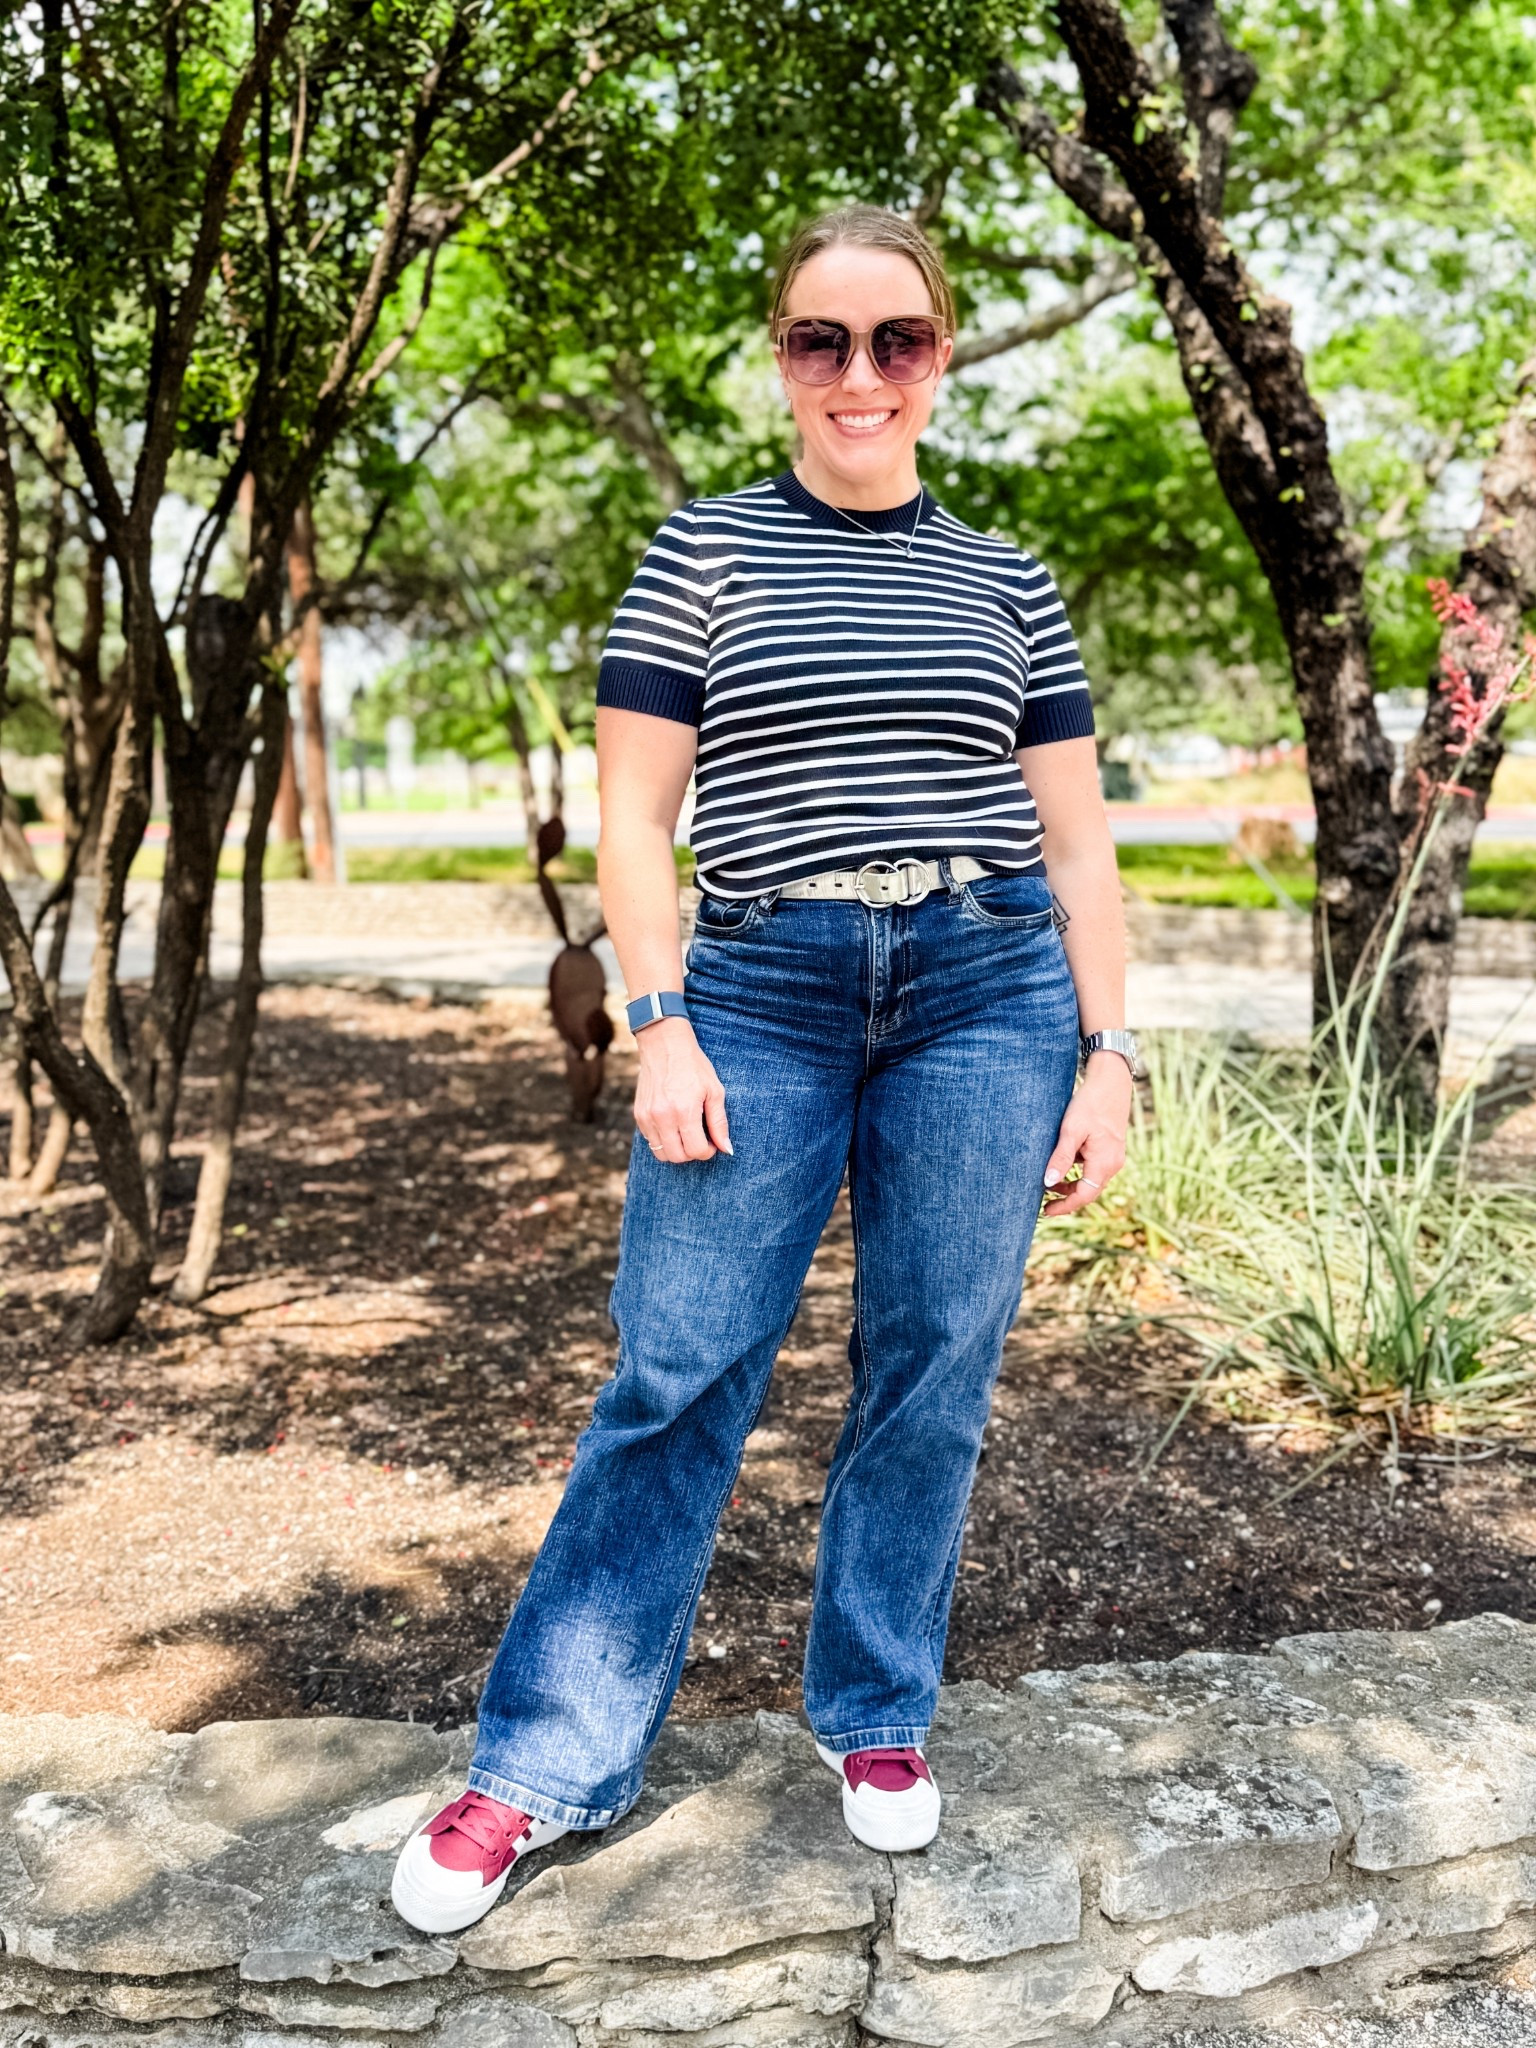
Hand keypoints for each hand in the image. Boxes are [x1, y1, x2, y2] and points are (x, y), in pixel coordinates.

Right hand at [633, 1017, 732, 1162]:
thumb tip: (727, 1149)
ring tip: (686, 1134)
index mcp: (684, 1110)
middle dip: (692, 1153)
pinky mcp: (638, 1114)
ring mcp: (647, 1116)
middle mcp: (662, 1117)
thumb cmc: (693, 1066)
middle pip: (678, 1157)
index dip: (708, 1151)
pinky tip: (673, 1124)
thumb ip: (719, 1123)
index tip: (712, 1142)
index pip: (696, 1150)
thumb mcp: (714, 1091)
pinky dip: (663, 1140)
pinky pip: (651, 1141)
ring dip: (677, 1150)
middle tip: (700, 1139)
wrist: (664, 1045)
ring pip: (661, 1153)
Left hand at [1042, 1054, 1131, 1215]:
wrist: (1111, 1082)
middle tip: (1043, 1201)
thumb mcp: (1071, 1130)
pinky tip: (1064, 1165)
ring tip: (1049, 1183)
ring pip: (1091, 1181)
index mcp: (1104, 1163)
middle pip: (1089, 1191)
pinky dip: (1079, 1173)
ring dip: (1072, 1185)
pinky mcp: (1111, 1149)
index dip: (1064, 1206)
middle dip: (1067, 1198)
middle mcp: (1113, 1164)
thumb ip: (1060, 1158)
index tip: (1045, 1210)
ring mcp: (1114, 1157)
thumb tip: (1047, 1183)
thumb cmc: (1090, 1104)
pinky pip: (1094, 1169)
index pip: (1084, 1196)